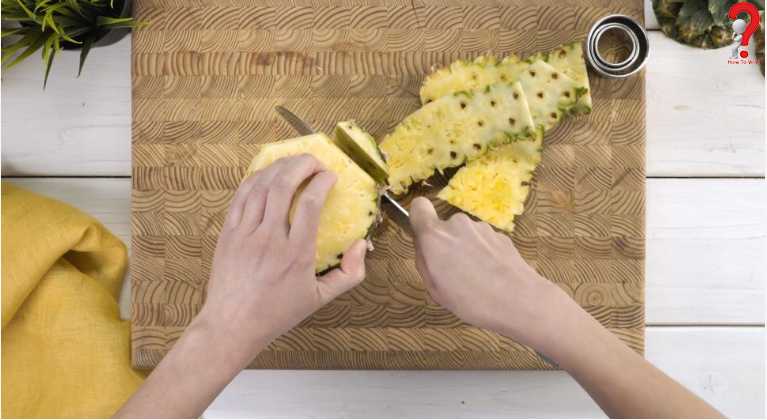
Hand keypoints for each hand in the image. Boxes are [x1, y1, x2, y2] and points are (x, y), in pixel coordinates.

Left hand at [196, 154, 366, 366]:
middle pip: (283, 185)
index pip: (309, 203)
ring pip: (261, 185)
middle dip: (302, 165)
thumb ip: (349, 273)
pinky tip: (268, 174)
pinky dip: (256, 178)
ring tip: (294, 163)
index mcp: (295, 254)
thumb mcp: (320, 299)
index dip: (322, 182)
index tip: (331, 176)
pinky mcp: (228, 233)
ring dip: (280, 167)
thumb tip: (361, 245)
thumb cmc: (278, 313)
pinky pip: (241, 195)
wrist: (232, 325)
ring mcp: (245, 233)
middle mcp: (269, 239)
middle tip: (315, 162)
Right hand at [408, 197, 571, 348]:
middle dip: (446, 245)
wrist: (519, 300)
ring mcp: (481, 228)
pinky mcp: (500, 235)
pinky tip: (491, 276)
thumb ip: (424, 261)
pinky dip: (484, 254)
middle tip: (452, 273)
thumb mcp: (434, 288)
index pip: (418, 207)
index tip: (424, 239)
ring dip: (466, 250)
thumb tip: (423, 246)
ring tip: (475, 279)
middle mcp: (457, 224)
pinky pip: (483, 242)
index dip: (419, 220)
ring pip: (465, 235)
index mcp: (434, 235)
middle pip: (444, 227)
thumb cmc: (471, 299)